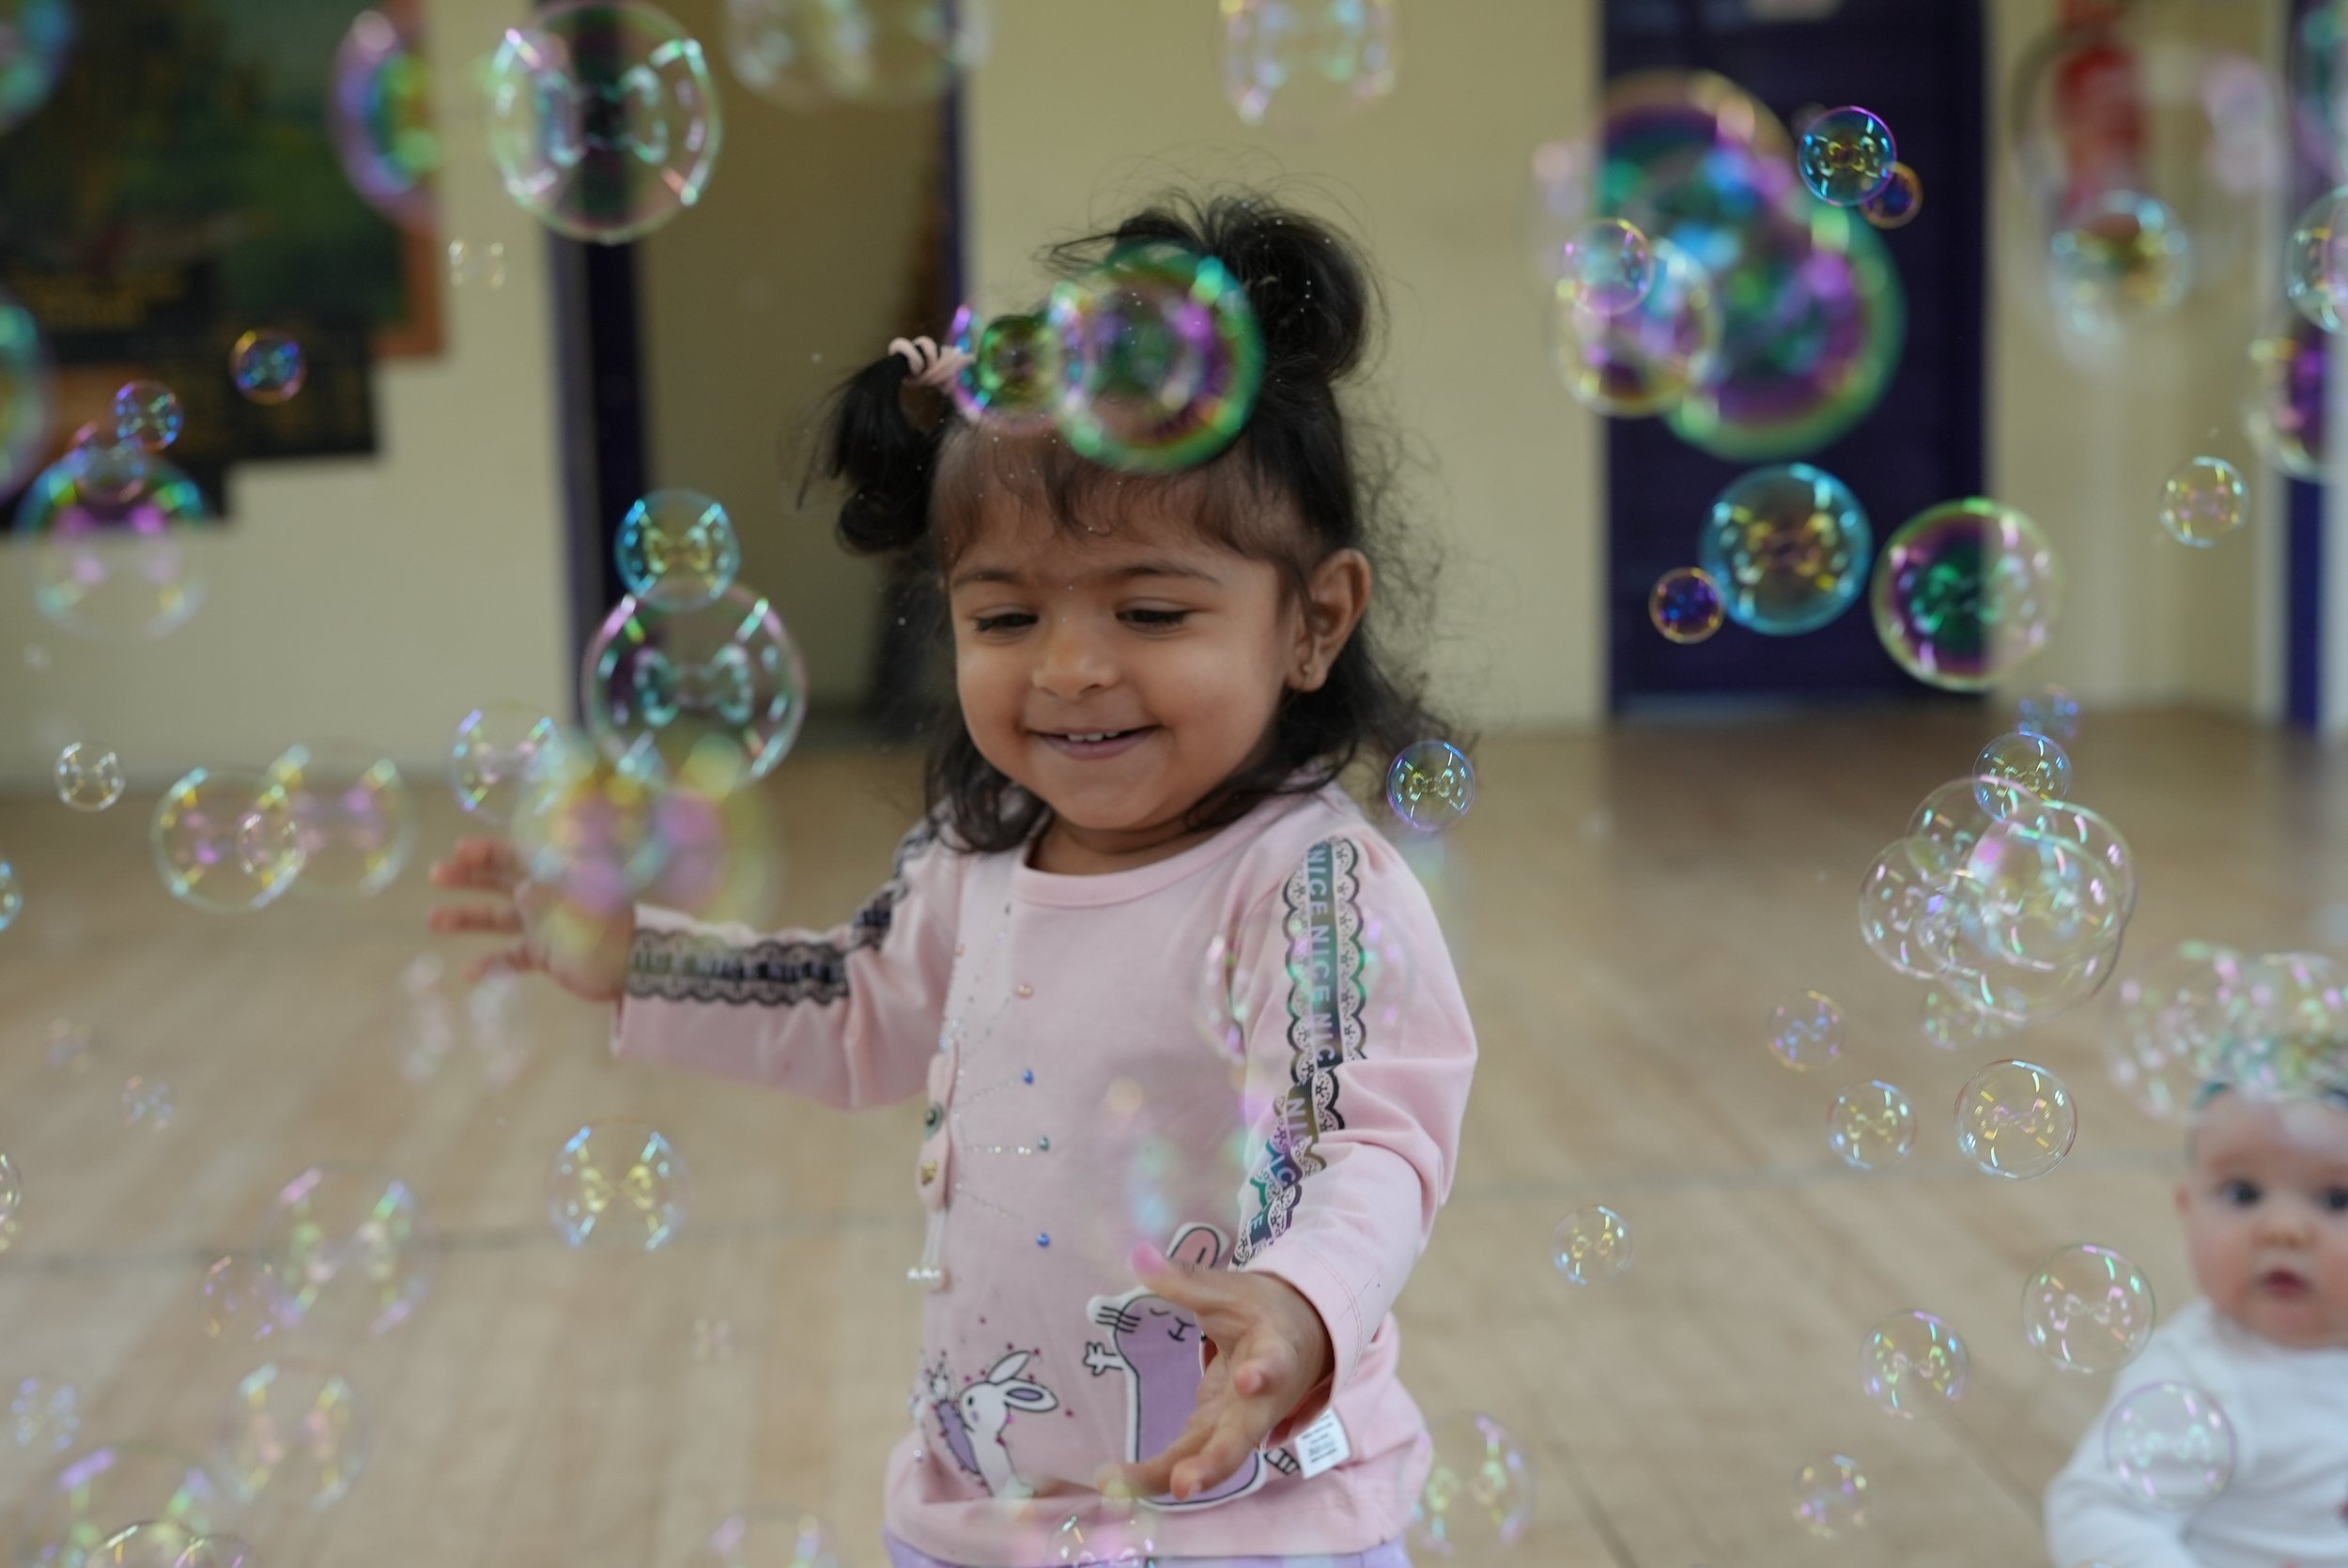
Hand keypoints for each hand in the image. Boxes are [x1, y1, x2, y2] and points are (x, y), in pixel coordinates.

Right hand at [426, 838, 634, 1002]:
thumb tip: (532, 862)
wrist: (633, 968)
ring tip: (433, 920)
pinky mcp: (545, 955)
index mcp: (556, 875)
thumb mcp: (587, 892)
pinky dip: (490, 965)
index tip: (459, 851)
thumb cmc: (610, 924)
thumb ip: (560, 872)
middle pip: (499, 881)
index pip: (517, 854)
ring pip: (496, 918)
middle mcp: (546, 896)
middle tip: (435, 875)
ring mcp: (543, 926)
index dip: (488, 851)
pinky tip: (468, 973)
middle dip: (467, 876)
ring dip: (465, 918)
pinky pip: (510, 958)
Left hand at [1100, 1245, 1334, 1502]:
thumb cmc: (1265, 1311)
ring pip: (1209, 1458)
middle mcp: (1262, 1401)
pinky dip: (1154, 1474)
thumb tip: (1137, 1255)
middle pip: (1241, 1437)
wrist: (1301, 1339)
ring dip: (1167, 1476)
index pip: (1273, 1364)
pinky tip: (1115, 1483)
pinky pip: (1188, 1459)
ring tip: (1119, 1486)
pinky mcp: (1217, 1433)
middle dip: (1213, 1463)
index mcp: (1274, 1352)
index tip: (1250, 1377)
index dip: (1264, 1373)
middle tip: (1183, 1484)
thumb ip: (1183, 1280)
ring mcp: (1240, 1424)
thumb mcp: (1229, 1290)